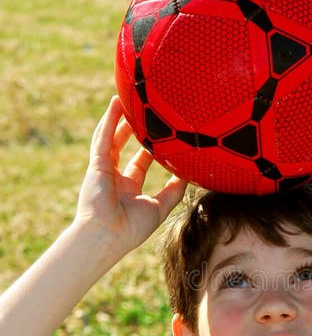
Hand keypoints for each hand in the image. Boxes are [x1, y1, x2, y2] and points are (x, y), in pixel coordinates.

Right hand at [76, 97, 187, 253]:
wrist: (108, 236)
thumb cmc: (131, 228)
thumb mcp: (160, 207)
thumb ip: (174, 191)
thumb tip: (191, 175)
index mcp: (127, 189)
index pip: (139, 164)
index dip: (149, 149)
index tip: (162, 135)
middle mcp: (114, 178)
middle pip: (123, 147)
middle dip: (131, 129)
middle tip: (144, 112)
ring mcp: (103, 170)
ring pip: (110, 138)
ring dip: (117, 119)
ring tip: (126, 98)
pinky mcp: (96, 164)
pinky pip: (103, 138)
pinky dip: (109, 121)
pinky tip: (116, 105)